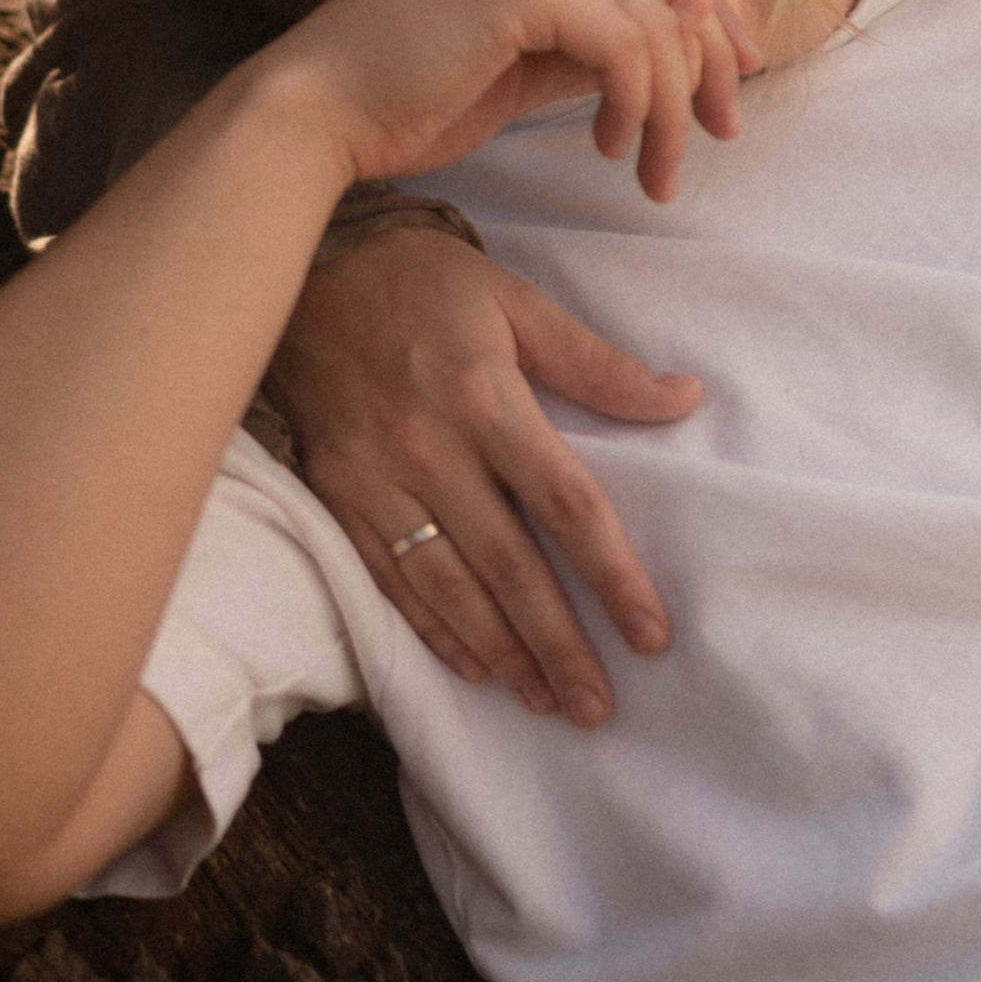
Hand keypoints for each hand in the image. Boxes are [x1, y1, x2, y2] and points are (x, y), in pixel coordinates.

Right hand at [263, 0, 761, 212]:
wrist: (314, 114)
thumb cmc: (402, 98)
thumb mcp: (517, 60)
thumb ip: (588, 35)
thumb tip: (681, 34)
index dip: (708, 9)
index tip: (733, 78)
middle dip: (710, 59)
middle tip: (726, 131)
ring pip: (657, 17)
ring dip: (671, 107)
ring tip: (655, 172)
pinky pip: (625, 45)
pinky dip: (635, 106)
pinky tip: (607, 148)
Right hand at [265, 227, 695, 723]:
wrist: (298, 273)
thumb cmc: (422, 284)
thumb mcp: (515, 301)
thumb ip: (594, 363)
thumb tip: (682, 401)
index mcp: (484, 396)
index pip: (565, 504)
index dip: (612, 576)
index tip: (651, 635)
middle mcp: (428, 446)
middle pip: (508, 565)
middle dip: (557, 644)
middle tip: (598, 707)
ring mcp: (374, 476)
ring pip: (446, 586)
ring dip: (500, 652)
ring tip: (546, 701)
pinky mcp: (335, 493)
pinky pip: (385, 576)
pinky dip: (430, 629)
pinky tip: (472, 667)